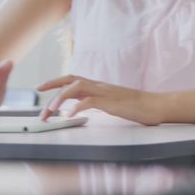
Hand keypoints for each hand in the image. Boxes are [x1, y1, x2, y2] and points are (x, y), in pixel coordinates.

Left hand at [37, 75, 162, 124]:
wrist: (156, 105)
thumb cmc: (137, 106)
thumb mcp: (112, 103)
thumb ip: (97, 102)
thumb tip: (81, 107)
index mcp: (99, 86)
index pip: (73, 79)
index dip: (55, 81)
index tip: (40, 89)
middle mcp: (100, 86)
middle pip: (71, 79)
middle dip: (52, 86)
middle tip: (38, 101)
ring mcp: (106, 92)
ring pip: (77, 87)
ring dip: (61, 98)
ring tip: (51, 111)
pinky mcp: (112, 102)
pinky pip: (90, 101)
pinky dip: (77, 107)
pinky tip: (69, 116)